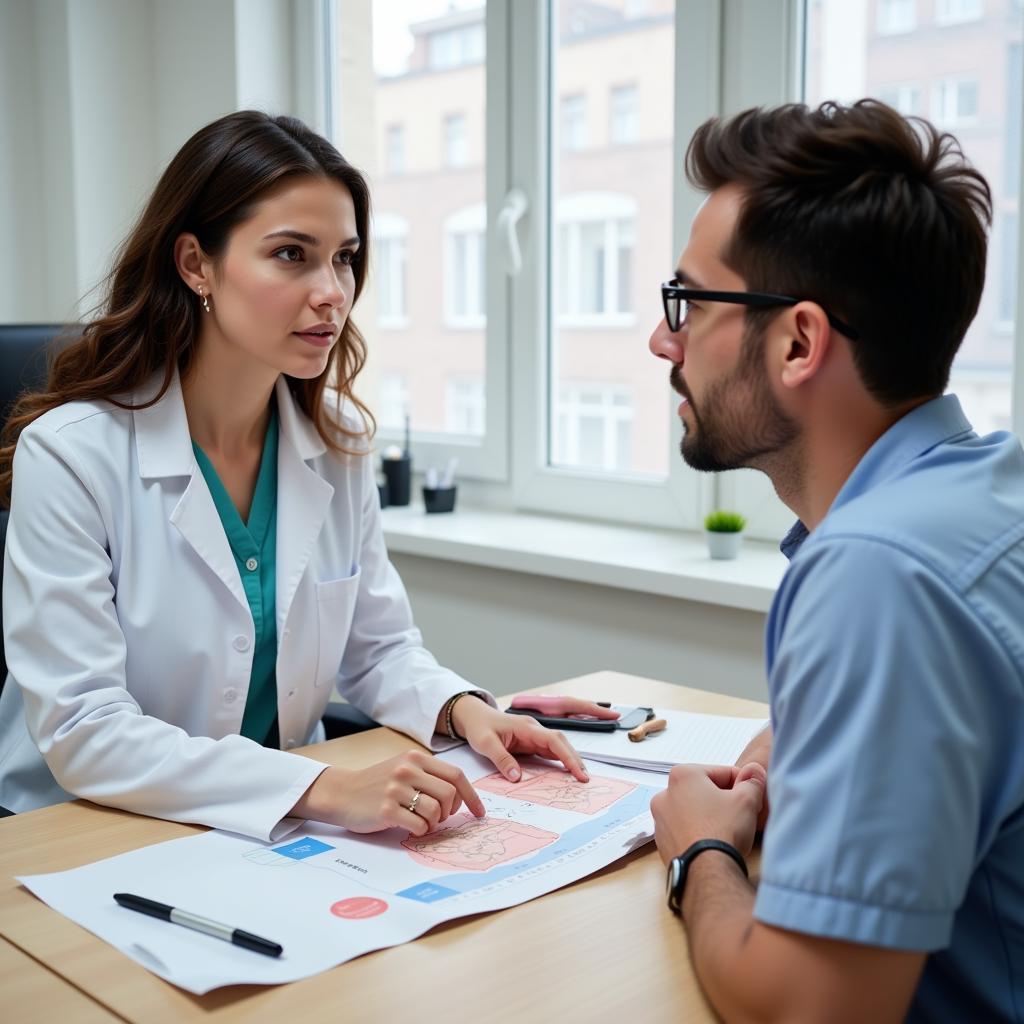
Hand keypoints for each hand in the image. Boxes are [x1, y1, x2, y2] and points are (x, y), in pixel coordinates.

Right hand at [292, 750, 485, 836]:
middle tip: (440, 818)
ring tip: (423, 823)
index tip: (479, 812)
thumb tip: (460, 795)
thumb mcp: (403, 769)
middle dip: (450, 811)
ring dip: (434, 823)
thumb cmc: (376, 784)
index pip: (455, 775)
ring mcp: (396, 789)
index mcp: (415, 758)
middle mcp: (407, 770)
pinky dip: (421, 831)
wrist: (341, 793)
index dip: (471, 796)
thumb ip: (428, 776)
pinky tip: (410, 827)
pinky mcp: (386, 810)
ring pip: (435, 810)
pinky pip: (418, 825)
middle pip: (449, 793)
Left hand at [452, 698, 589, 782]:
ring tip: (580, 777)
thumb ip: (501, 759)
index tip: (578, 771)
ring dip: (570, 760)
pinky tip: (566, 771)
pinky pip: (549, 751)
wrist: (474, 717)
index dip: (568, 756)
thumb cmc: (479, 727)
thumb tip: (517, 778)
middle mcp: (533, 729)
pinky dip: (560, 760)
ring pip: (558, 746)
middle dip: (575, 759)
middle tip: (585, 778)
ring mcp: (533, 735)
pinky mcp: (531, 742)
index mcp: (526, 727)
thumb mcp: (485, 743)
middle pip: (561, 742)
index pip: (553, 740)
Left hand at [651, 761, 765, 866]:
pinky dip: (698, 833)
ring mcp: (660, 819)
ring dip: (709, 816)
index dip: (742, 785)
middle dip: (723, 800)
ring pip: (694, 811)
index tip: (751, 798)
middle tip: (740, 815)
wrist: (706, 871)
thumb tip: (754, 771)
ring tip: (727, 831)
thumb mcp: (746, 800)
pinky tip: (713, 844)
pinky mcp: (662, 842)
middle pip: (705, 791)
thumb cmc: (722, 831)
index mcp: (682, 775)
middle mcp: (665, 794)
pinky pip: (685, 830)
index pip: (722, 773)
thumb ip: (752, 781)